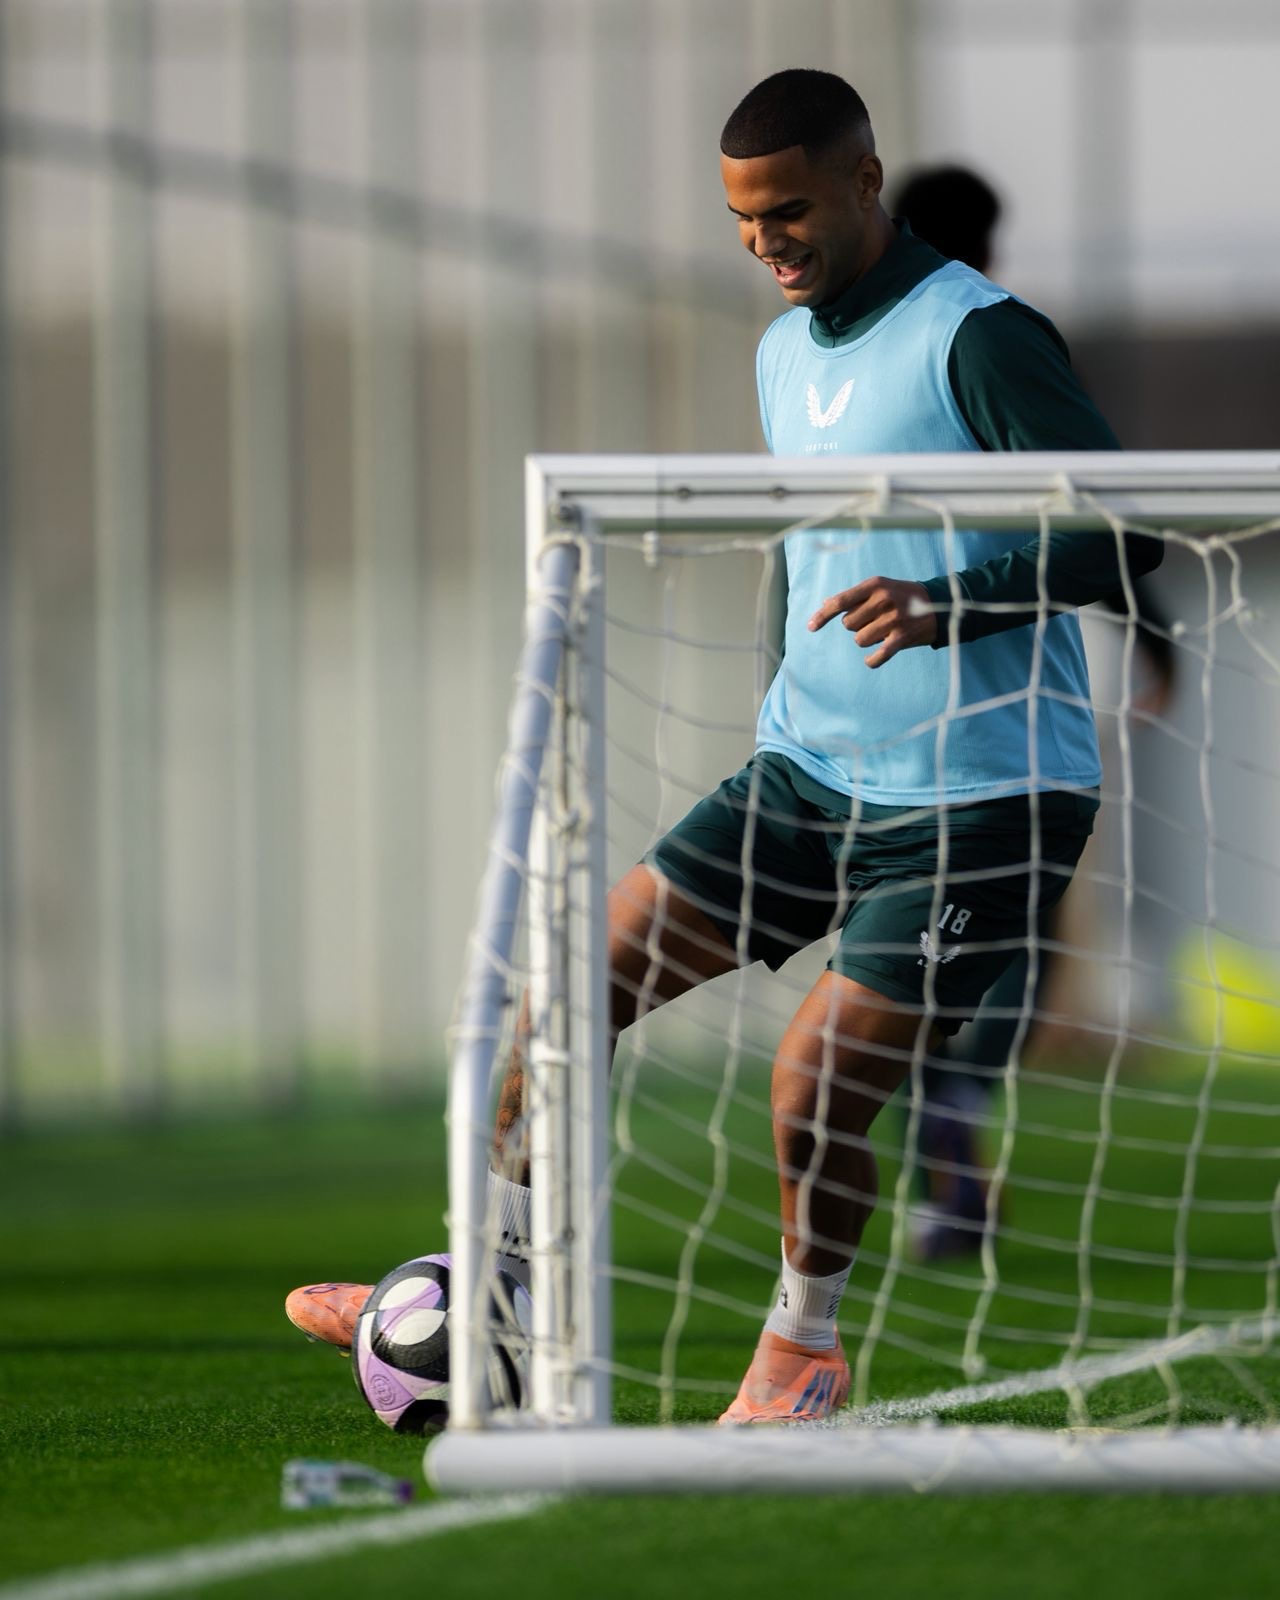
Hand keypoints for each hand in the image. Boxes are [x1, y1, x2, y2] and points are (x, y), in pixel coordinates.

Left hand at [807, 576, 937, 668]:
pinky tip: (871, 660)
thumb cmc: (902, 596)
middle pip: (848, 624)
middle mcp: (883, 600)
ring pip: (860, 640)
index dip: (822, 616)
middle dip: (856, 626)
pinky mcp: (902, 637)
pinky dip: (872, 660)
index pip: (840, 602)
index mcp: (875, 585)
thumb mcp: (880, 588)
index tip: (810, 627)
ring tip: (881, 631)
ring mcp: (893, 619)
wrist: (940, 605)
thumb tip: (825, 604)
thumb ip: (853, 596)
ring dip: (867, 639)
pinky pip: (877, 656)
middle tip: (873, 620)